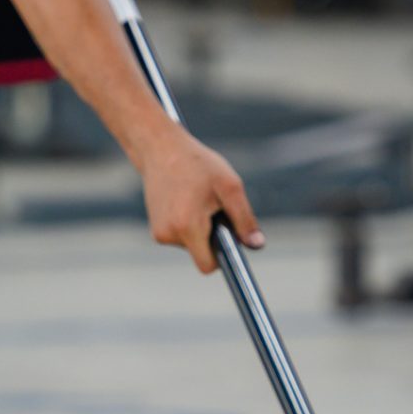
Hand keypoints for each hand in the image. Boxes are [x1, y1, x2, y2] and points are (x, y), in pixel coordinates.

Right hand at [136, 127, 264, 273]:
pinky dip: (188, 225)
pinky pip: (181, 237)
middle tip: (214, 209)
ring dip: (200, 229)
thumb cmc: (197, 164)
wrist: (160, 149)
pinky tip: (186, 201)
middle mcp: (169, 234)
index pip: (208, 265)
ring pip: (191, 246)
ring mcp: (159, 233)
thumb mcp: (229, 187)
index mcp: (187, 226)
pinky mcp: (155, 229)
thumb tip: (256, 245)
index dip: (222, 257)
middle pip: (201, 254)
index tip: (229, 242)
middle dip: (212, 238)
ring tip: (198, 200)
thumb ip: (244, 219)